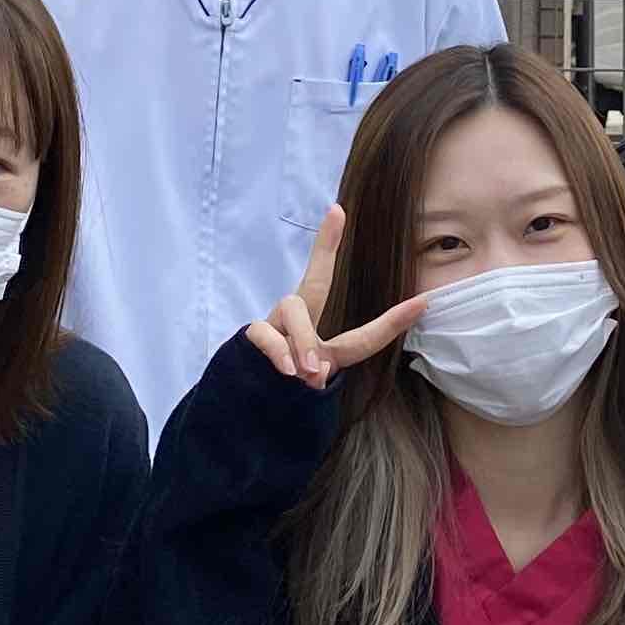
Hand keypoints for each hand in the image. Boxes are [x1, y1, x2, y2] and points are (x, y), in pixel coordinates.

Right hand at [244, 205, 427, 391]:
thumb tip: (313, 371)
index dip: (386, 317)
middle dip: (325, 247)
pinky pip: (264, 333)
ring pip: (292, 307)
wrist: (238, 412)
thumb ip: (317, 380)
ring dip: (304, 340)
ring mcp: (273, 331)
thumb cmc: (278, 397)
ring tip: (308, 372)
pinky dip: (279, 351)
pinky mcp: (248, 341)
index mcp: (320, 344)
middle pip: (314, 284)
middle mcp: (296, 329)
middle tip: (337, 212)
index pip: (354, 330)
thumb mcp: (308, 393)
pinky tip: (287, 371)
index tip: (386, 262)